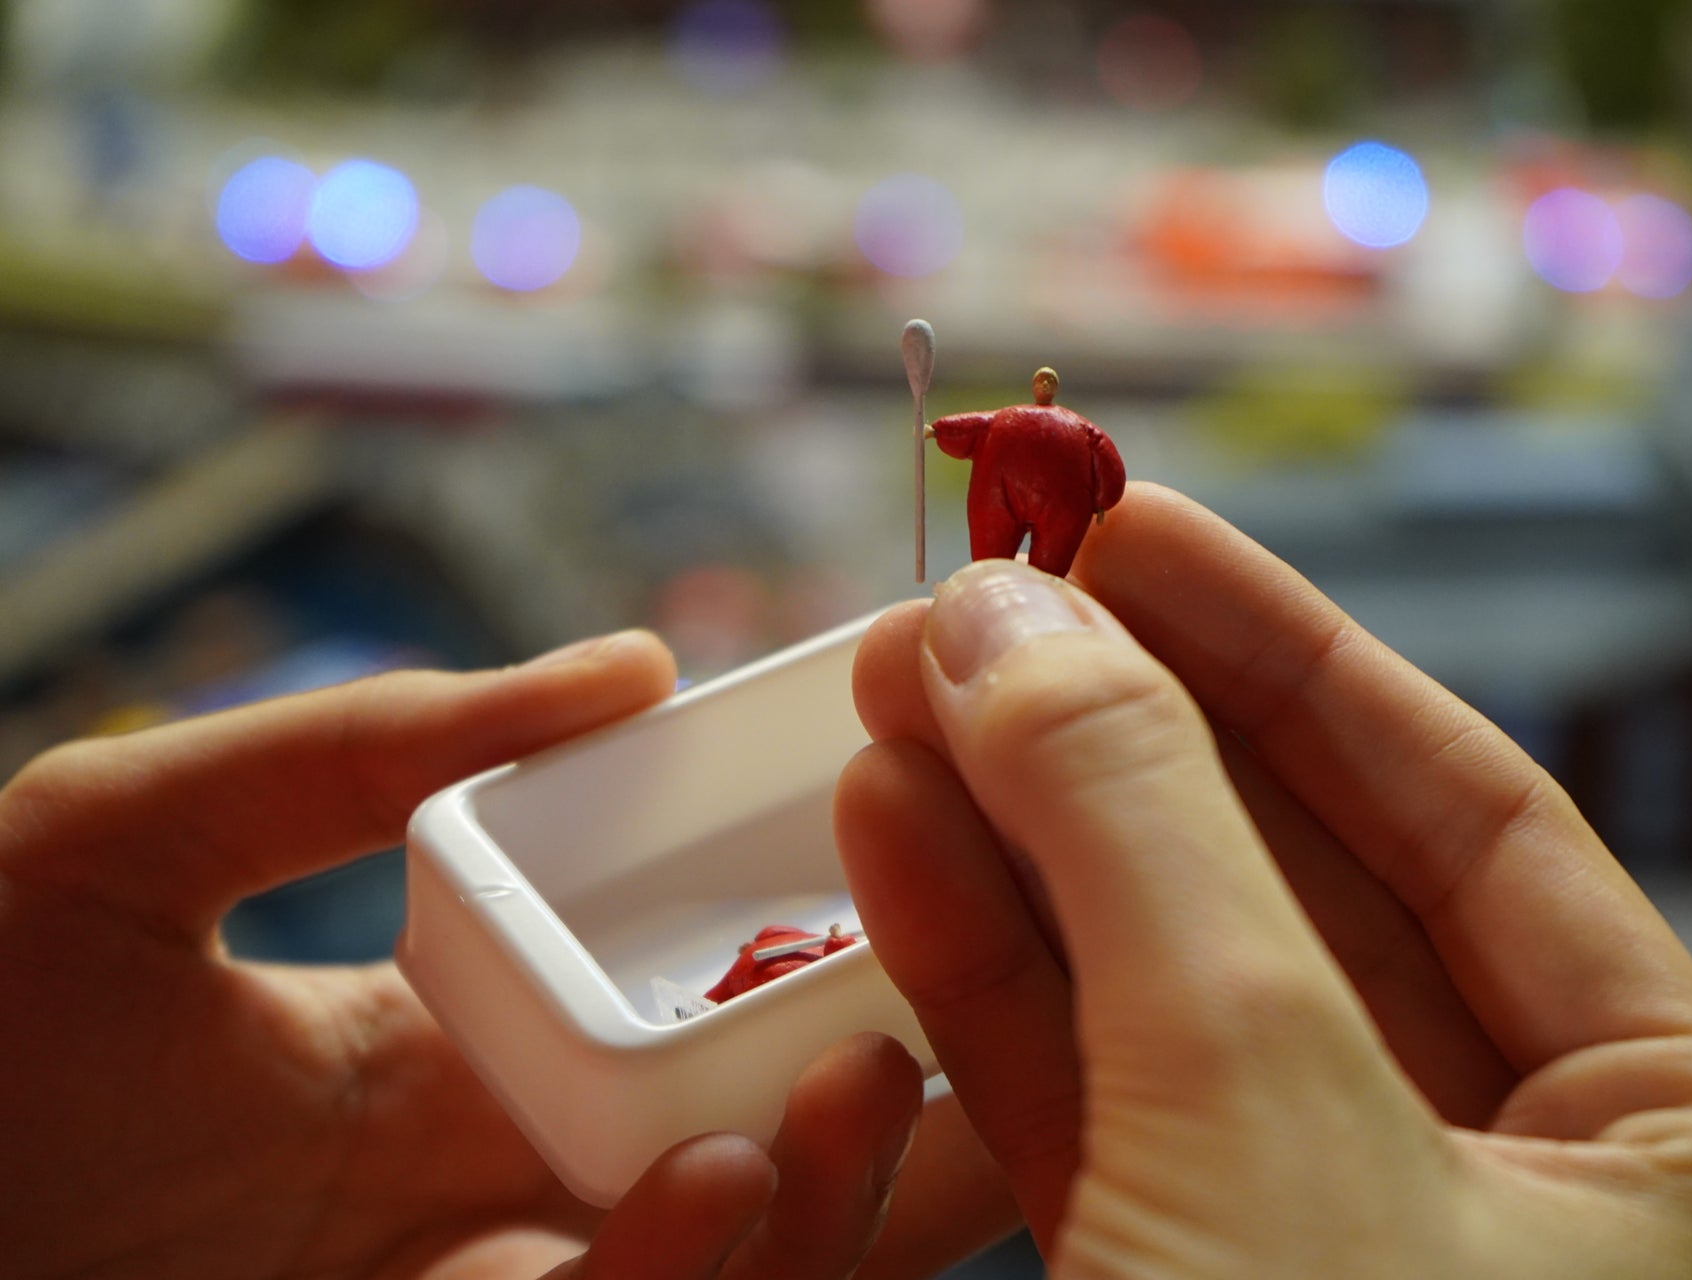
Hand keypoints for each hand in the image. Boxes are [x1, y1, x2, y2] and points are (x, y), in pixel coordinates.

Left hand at [0, 634, 1016, 1278]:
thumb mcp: (125, 836)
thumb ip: (363, 747)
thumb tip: (634, 661)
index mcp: (461, 1052)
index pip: (705, 1008)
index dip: (843, 952)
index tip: (954, 866)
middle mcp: (497, 1192)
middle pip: (761, 1160)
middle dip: (909, 1105)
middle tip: (1038, 1005)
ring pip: (724, 1271)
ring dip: (828, 1201)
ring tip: (868, 1083)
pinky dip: (685, 1275)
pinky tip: (714, 1177)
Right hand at [836, 484, 1691, 1277]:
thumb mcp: (1267, 1128)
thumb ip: (1146, 845)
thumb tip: (1012, 618)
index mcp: (1669, 1162)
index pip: (1462, 811)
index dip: (1277, 646)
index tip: (1123, 522)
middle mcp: (1512, 1213)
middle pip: (1291, 891)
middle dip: (1116, 739)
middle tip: (971, 604)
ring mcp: (1324, 1274)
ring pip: (1158, 1003)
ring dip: (1016, 849)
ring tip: (894, 710)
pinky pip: (1076, 1124)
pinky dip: (977, 991)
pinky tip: (893, 860)